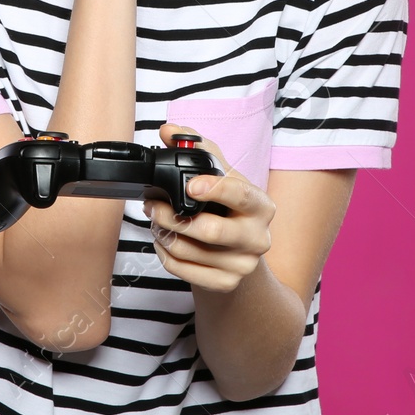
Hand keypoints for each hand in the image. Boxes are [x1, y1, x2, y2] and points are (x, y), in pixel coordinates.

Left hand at [143, 122, 275, 293]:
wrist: (240, 254)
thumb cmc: (229, 209)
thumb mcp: (222, 176)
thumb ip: (197, 147)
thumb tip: (169, 130)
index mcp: (261, 206)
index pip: (240, 195)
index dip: (214, 189)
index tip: (190, 184)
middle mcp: (258, 238)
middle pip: (211, 231)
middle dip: (172, 216)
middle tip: (152, 205)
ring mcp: (243, 265)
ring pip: (189, 251)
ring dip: (163, 233)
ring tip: (156, 220)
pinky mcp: (225, 284)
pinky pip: (182, 270)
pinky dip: (165, 254)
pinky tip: (164, 241)